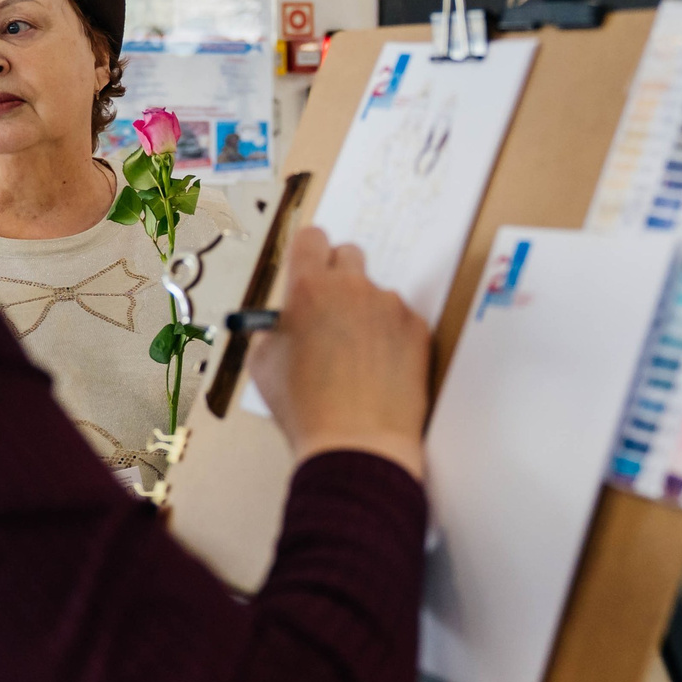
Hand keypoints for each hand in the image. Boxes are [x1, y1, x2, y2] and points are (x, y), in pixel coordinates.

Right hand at [247, 228, 429, 478]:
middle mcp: (352, 287)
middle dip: (339, 274)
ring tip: (358, 359)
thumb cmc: (304, 408)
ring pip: (376, 294)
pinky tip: (381, 371)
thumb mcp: (263, 364)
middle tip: (332, 308)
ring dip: (367, 313)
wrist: (356, 443)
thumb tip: (287, 318)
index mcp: (308, 288)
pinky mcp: (418, 328)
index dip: (309, 252)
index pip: (311, 237)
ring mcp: (390, 306)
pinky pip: (401, 320)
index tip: (310, 266)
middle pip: (349, 254)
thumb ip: (274, 327)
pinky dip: (391, 338)